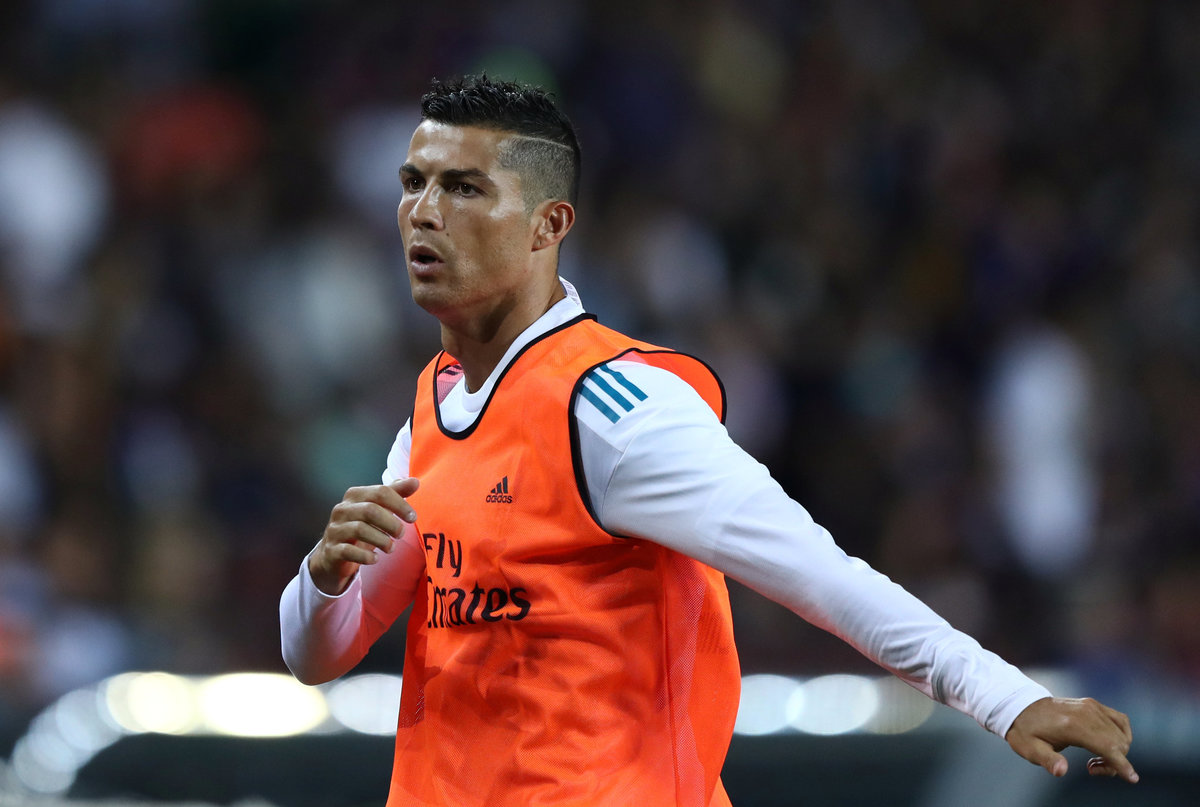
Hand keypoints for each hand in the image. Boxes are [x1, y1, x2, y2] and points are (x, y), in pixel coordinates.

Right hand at [309, 478, 419, 594]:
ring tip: (391, 548)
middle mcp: (342, 510)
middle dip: (391, 523)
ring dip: (381, 540)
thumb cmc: (362, 528)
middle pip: (370, 510)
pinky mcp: (331, 550)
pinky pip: (348, 551)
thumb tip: (415, 482)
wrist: (335, 556)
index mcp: (354, 496)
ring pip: (360, 529)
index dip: (400, 504)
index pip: (380, 492)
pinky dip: (365, 556)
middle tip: (400, 534)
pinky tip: (375, 558)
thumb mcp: (379, 510)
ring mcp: (334, 530)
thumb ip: (395, 495)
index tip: (412, 517)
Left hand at [1005, 696, 1136, 782]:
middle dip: (1114, 762)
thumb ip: (1048, 760)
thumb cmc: (1025, 731)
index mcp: (1073, 725)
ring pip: (1122, 734)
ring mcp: (1092, 706)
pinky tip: (1108, 745)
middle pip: (1118, 743)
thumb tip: (1061, 771)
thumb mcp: (1030, 749)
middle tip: (1092, 769)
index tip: (1132, 778)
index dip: (1122, 764)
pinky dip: (1122, 736)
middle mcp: (1087, 713)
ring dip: (1117, 751)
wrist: (1021, 707)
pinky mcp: (1094, 705)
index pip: (1108, 746)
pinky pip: (1121, 720)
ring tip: (1095, 760)